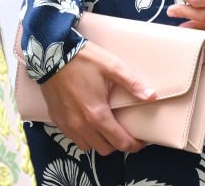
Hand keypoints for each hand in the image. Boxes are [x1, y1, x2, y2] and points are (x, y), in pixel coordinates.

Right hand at [39, 41, 155, 154]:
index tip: (142, 141)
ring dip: (100, 142)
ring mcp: (67, 125)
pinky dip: (84, 136)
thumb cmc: (84, 60)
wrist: (52, 55)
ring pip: (88, 147)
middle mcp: (82, 125)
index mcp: (97, 114)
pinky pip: (74, 139)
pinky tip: (88, 122)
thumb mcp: (112, 66)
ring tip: (107, 127)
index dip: (134, 145)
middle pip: (105, 149)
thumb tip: (152, 96)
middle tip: (125, 131)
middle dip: (118, 144)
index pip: (120, 142)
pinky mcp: (57, 120)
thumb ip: (132, 83)